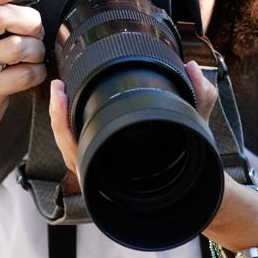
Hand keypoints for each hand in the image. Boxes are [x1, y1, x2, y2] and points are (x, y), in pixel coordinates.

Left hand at [49, 60, 217, 193]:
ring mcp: (101, 171)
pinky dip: (70, 130)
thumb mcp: (197, 125)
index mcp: (113, 170)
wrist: (194, 191)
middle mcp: (103, 175)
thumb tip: (190, 67)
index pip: (74, 146)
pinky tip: (73, 110)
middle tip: (58, 86)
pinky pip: (78, 149)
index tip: (61, 91)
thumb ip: (200, 94)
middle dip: (57, 114)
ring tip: (60, 92)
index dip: (61, 119)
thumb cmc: (189, 162)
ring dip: (60, 121)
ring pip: (68, 149)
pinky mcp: (103, 165)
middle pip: (65, 145)